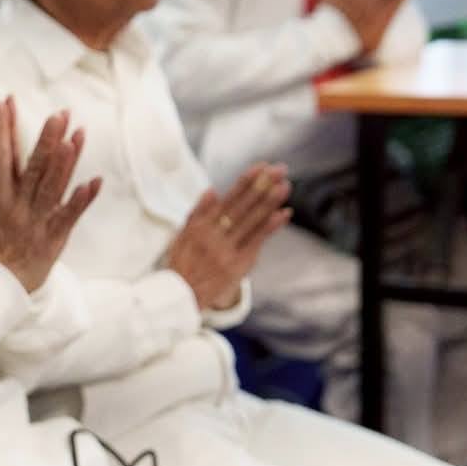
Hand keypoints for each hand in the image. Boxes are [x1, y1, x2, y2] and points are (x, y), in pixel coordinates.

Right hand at [0, 98, 101, 292]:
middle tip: (59, 113)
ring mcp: (38, 222)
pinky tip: (95, 181)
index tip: (4, 102)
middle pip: (34, 167)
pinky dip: (83, 200)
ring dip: (67, 160)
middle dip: (46, 138)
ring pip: (54, 186)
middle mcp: (18, 207)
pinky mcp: (54, 238)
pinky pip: (70, 216)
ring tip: (78, 134)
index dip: (2, 128)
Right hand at [164, 163, 292, 310]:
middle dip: (262, 186)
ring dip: (270, 203)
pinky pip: (257, 242)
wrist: (181, 298)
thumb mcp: (181, 236)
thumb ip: (197, 212)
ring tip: (285, 186)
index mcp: (200, 226)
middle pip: (242, 207)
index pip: (228, 199)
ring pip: (252, 222)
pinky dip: (271, 227)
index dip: (246, 182)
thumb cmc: (182, 264)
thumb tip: (212, 190)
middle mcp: (214, 237)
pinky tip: (284, 213)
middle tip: (279, 169)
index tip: (261, 167)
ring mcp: (227, 252)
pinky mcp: (238, 266)